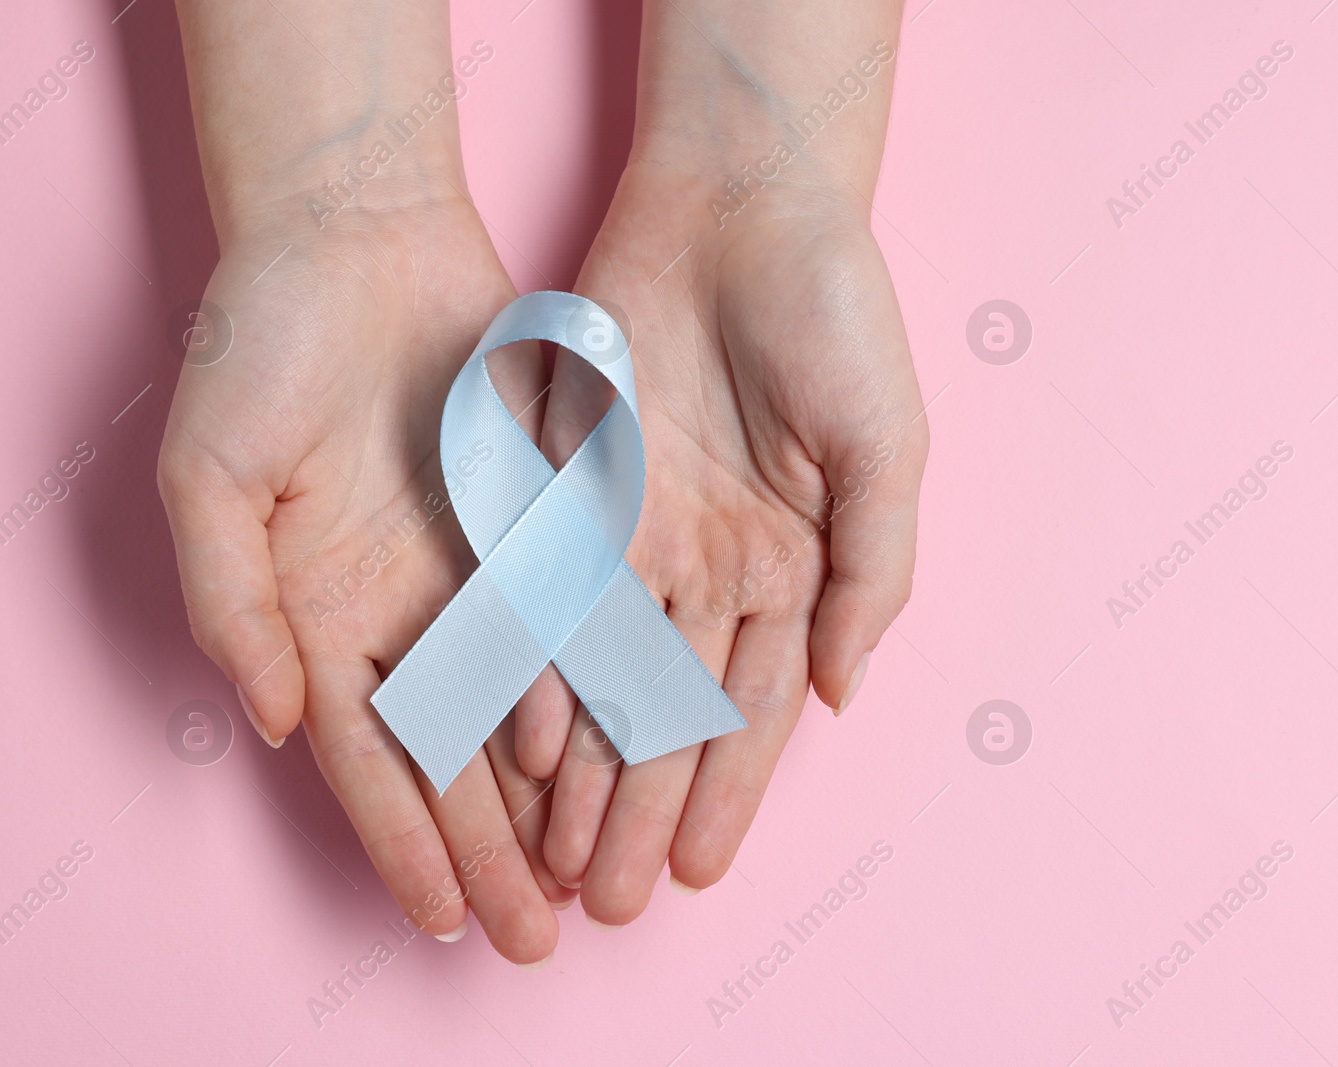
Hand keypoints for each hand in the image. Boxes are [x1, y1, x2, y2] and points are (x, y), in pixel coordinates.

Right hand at [157, 191, 573, 964]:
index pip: (369, 761)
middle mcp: (401, 609)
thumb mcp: (212, 475)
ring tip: (595, 872)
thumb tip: (276, 726)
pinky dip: (599, 689)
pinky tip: (634, 753)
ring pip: (525, 707)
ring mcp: (473, 567)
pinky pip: (576, 620)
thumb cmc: (258, 347)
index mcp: (317, 616)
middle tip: (543, 936)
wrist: (353, 237)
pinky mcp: (538, 518)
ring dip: (559, 796)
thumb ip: (234, 604)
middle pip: (457, 757)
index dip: (405, 842)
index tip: (448, 920)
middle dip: (496, 850)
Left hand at [518, 164, 927, 923]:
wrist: (742, 203)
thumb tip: (845, 696)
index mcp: (790, 566)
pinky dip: (530, 667)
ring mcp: (635, 529)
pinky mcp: (568, 483)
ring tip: (556, 855)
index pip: (753, 707)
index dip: (727, 792)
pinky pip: (544, 596)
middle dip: (640, 807)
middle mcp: (708, 563)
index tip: (701, 872)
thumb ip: (873, 576)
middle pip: (666, 711)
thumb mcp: (889, 450)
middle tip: (609, 898)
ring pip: (598, 675)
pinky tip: (516, 741)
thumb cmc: (836, 317)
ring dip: (580, 767)